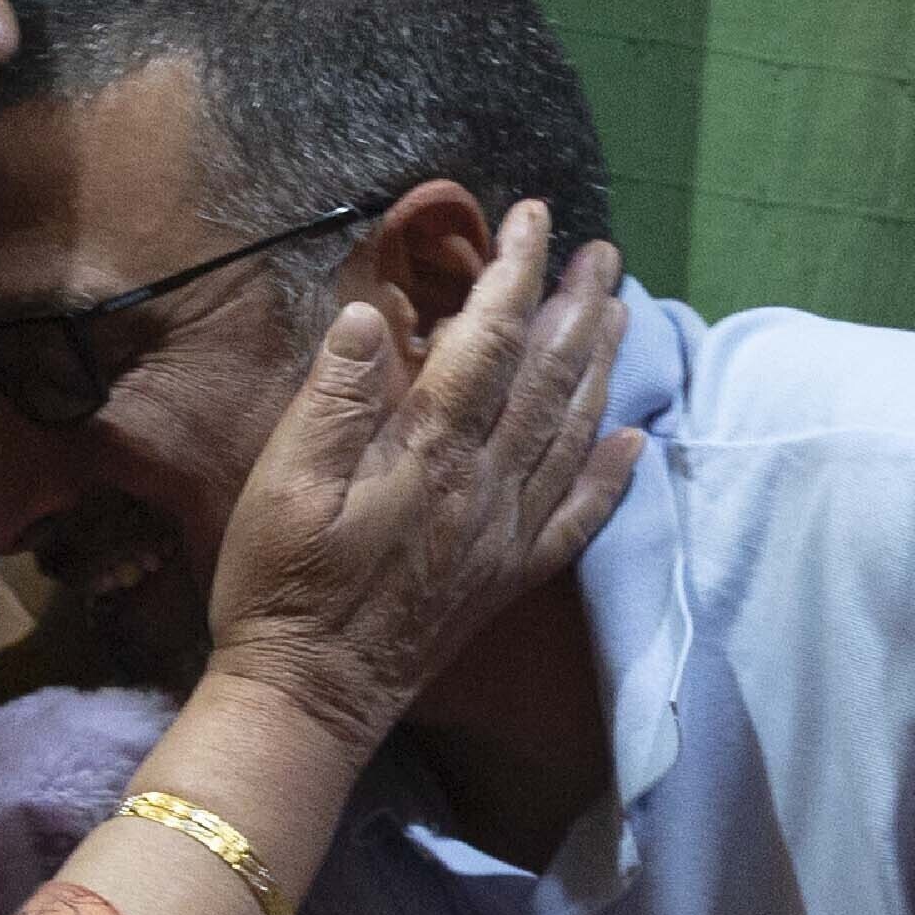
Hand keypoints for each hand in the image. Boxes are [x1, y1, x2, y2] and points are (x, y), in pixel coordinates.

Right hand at [203, 201, 638, 746]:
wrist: (308, 699)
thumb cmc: (280, 586)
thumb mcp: (281, 483)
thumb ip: (332, 398)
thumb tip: (368, 317)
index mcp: (428, 454)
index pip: (487, 342)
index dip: (512, 274)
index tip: (532, 216)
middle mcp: (485, 489)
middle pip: (547, 380)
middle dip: (577, 307)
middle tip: (604, 251)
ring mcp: (506, 536)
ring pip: (572, 435)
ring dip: (600, 369)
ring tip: (621, 313)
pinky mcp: (510, 578)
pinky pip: (578, 520)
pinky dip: (612, 476)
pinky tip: (635, 440)